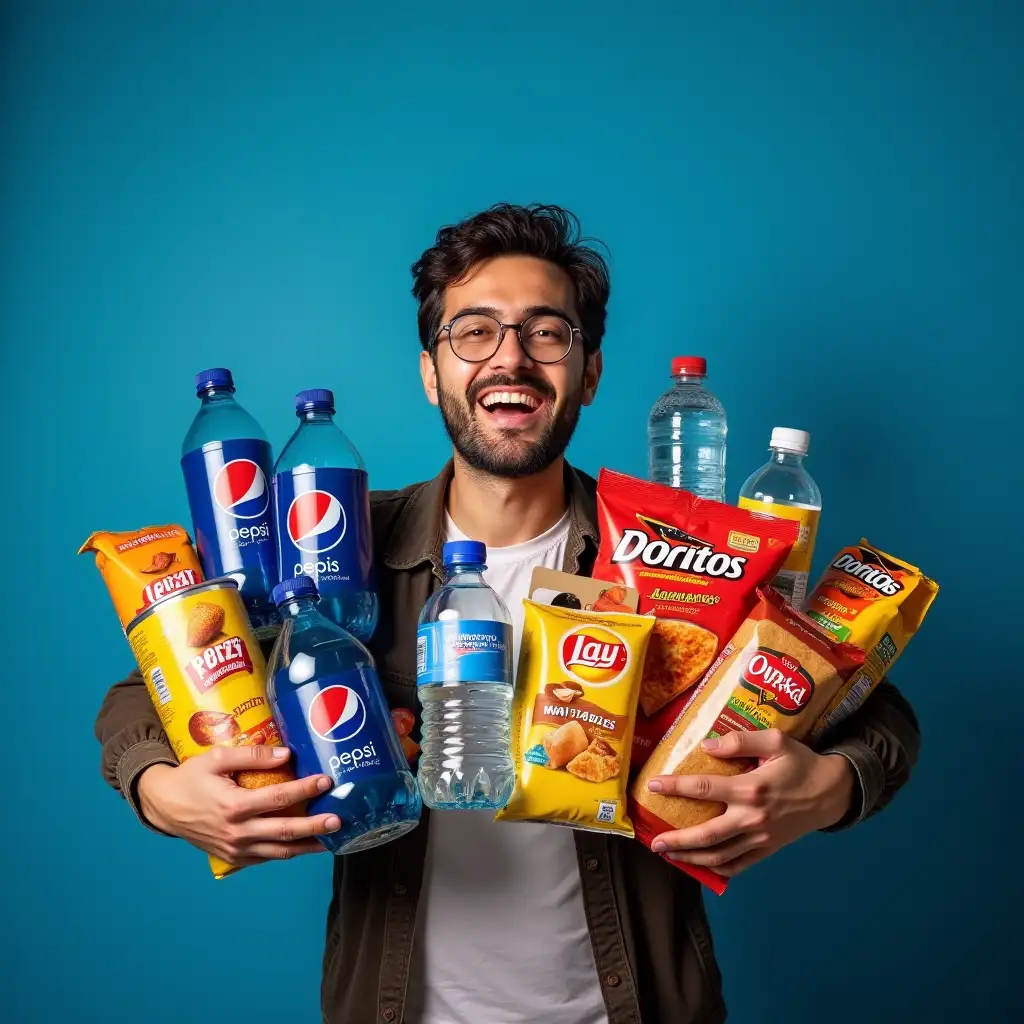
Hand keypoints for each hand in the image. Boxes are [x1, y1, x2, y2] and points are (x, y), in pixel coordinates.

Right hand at [137, 745, 340, 866]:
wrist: (163, 806)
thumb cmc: (191, 777)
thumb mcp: (216, 758)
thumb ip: (251, 755)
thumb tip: (286, 754)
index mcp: (233, 805)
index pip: (278, 798)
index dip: (305, 790)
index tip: (326, 781)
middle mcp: (237, 832)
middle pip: (284, 831)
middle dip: (315, 826)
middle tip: (339, 820)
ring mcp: (235, 849)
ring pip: (279, 852)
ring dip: (307, 847)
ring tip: (332, 840)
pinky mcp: (234, 858)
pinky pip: (266, 858)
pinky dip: (287, 852)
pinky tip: (305, 845)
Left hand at [647, 728, 853, 876]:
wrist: (833, 793)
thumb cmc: (801, 763)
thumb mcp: (776, 741)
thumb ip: (741, 741)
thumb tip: (707, 746)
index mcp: (751, 788)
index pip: (704, 788)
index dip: (676, 787)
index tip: (654, 786)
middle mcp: (753, 817)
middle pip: (707, 834)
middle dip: (677, 840)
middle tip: (653, 841)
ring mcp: (761, 837)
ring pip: (720, 855)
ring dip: (692, 858)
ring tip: (670, 855)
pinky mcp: (768, 849)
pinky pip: (739, 865)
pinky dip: (718, 869)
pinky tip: (701, 866)